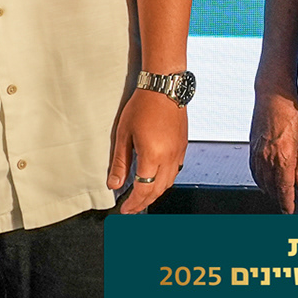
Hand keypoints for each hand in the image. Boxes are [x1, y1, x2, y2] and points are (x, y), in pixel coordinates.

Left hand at [110, 87, 186, 212]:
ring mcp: (178, 152)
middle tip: (132, 208)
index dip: (133, 203)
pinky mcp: (183, 145)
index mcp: (153, 155)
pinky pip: (176, 171)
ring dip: (155, 193)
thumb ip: (120, 162)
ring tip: (142, 197)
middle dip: (144, 203)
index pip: (143, 189)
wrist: (164, 88)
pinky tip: (157, 179)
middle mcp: (169, 157)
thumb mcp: (124, 134)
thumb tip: (113, 184)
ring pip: (169, 182)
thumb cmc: (143, 106)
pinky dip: (165, 181)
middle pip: (157, 190)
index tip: (125, 210)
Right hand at [249, 91, 297, 213]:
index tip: (290, 212)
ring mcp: (257, 155)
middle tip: (288, 204)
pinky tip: (265, 181)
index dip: (288, 204)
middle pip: (272, 189)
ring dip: (270, 191)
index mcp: (282, 159)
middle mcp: (267, 159)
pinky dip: (260, 180)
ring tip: (279, 195)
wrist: (273, 96)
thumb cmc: (291, 114)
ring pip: (262, 182)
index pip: (284, 190)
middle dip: (280, 198)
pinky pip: (254, 172)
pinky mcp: (252, 149)